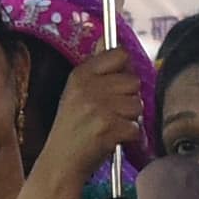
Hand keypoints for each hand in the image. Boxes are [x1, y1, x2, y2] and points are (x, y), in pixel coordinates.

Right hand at [31, 58, 130, 195]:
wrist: (61, 162)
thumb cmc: (72, 128)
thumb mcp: (76, 92)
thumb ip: (95, 65)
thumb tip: (106, 36)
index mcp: (81, 74)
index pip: (119, 55)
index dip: (124, 70)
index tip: (116, 84)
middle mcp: (89, 87)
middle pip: (133, 81)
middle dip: (128, 98)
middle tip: (110, 112)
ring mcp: (99, 107)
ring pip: (137, 105)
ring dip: (129, 119)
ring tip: (109, 126)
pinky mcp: (109, 128)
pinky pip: (136, 127)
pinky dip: (129, 137)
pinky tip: (112, 139)